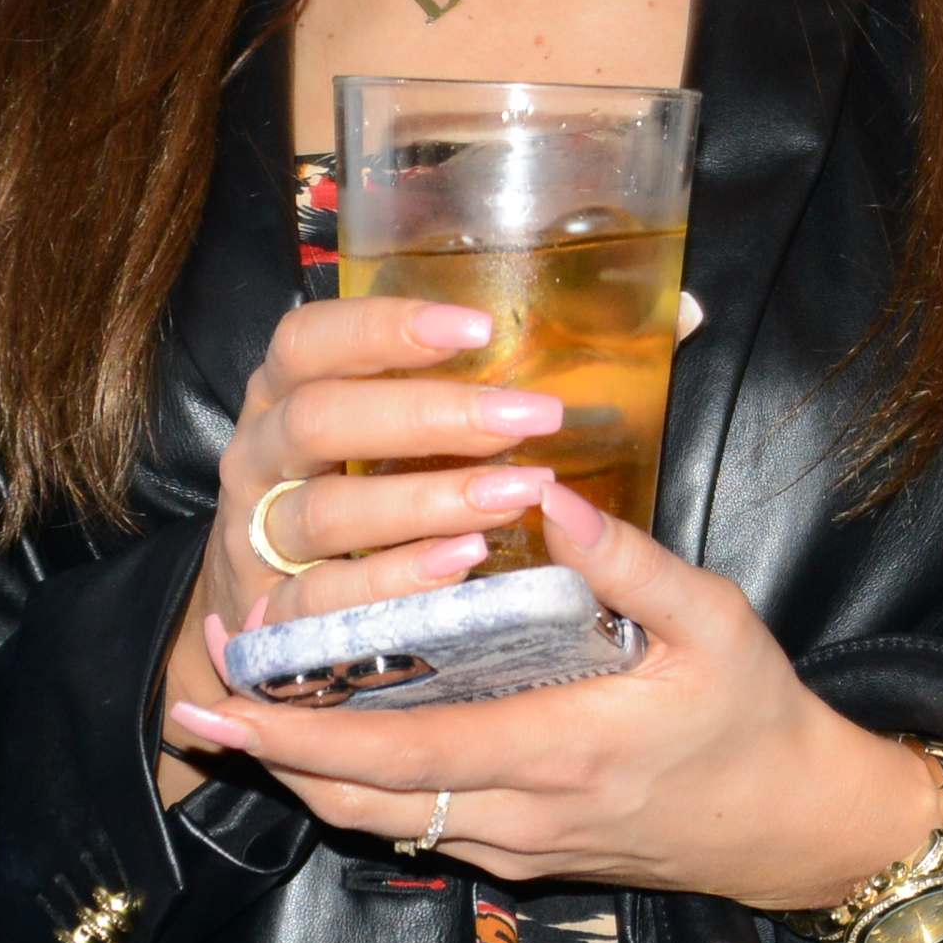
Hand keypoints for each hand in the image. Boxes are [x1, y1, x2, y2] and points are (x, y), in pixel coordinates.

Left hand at [164, 487, 942, 920]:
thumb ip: (628, 562)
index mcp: (559, 750)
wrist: (796, 823)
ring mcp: (516, 847)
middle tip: (194, 700)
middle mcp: (521, 815)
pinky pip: (417, 827)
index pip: (397, 753)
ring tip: (244, 712)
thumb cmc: (756, 713)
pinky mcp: (522, 857)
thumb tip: (546, 487)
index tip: (225, 685)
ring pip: (378, 825)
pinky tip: (332, 737)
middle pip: (359, 803)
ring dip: (303, 776)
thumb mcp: (715, 621)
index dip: (299, 728)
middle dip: (267, 757)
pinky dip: (361, 787)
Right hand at [170, 294, 583, 761]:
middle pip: (317, 421)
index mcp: (291, 388)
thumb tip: (686, 312)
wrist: (325, 631)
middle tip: (526, 421)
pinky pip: (316, 605)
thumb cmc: (411, 493)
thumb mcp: (455, 423)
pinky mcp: (271, 622)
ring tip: (509, 501)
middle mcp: (261, 457)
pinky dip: (387, 586)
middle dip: (424, 418)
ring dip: (417, 505)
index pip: (311, 337)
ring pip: (320, 515)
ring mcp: (256, 542)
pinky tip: (459, 572)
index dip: (382, 326)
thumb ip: (547, 371)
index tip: (479, 330)